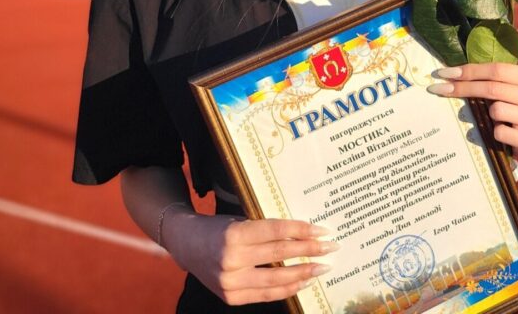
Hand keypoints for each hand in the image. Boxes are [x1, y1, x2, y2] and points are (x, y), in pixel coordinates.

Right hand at [164, 209, 336, 304]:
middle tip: (331, 247)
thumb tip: (305, 234)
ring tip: (322, 267)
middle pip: (280, 255)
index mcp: (234, 234)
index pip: (276, 232)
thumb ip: (266, 229)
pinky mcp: (231, 297)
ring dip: (304, 273)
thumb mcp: (240, 220)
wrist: (186, 244)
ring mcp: (230, 282)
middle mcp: (231, 259)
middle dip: (310, 251)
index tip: (323, 230)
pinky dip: (287, 289)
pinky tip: (303, 281)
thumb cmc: (219, 227)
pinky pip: (266, 295)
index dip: (302, 231)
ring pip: (276, 280)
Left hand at [427, 63, 517, 156]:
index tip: (443, 74)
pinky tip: (497, 133)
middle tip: (441, 90)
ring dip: (486, 115)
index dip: (469, 71)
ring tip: (490, 118)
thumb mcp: (502, 88)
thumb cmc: (508, 107)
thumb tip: (448, 73)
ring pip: (498, 110)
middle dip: (463, 88)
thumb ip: (485, 78)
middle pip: (493, 88)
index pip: (497, 69)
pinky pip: (500, 133)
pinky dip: (494, 133)